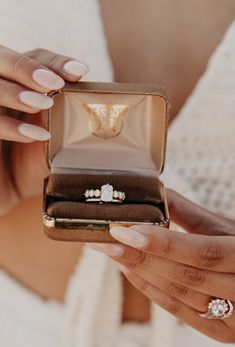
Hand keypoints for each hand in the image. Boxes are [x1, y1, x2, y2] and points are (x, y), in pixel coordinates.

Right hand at [0, 45, 88, 214]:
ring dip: (17, 92)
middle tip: (53, 84)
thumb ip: (67, 126)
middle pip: (4, 61)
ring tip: (44, 105)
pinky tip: (35, 135)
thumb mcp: (55, 144)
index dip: (54, 62)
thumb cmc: (32, 164)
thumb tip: (100, 118)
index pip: (35, 59)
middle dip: (27, 68)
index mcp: (22, 85)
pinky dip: (11, 126)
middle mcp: (2, 91)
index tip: (78, 71)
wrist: (7, 190)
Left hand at [91, 190, 234, 342]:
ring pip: (180, 295)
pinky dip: (151, 290)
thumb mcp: (224, 227)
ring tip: (113, 252)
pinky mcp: (220, 331)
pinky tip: (129, 270)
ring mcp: (234, 320)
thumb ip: (189, 213)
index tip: (126, 230)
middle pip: (187, 277)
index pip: (204, 253)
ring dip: (141, 273)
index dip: (163, 244)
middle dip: (141, 258)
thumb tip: (155, 194)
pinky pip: (180, 311)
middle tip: (108, 240)